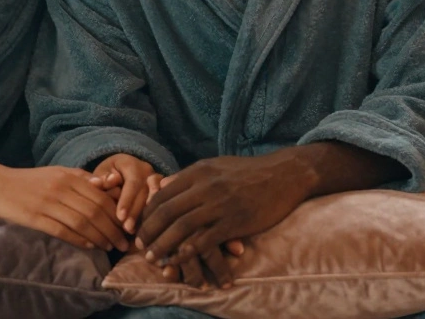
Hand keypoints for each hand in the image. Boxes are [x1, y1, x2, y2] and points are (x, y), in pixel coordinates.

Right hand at [0, 166, 130, 252]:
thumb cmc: (29, 180)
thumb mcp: (56, 172)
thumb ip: (80, 178)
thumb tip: (105, 186)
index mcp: (68, 176)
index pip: (101, 197)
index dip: (117, 214)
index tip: (126, 228)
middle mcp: (61, 188)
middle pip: (95, 211)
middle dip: (113, 229)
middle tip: (123, 244)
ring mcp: (47, 202)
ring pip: (81, 222)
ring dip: (99, 237)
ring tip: (109, 248)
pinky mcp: (34, 217)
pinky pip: (62, 230)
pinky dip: (78, 239)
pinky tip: (89, 246)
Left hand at [88, 153, 162, 233]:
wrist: (122, 172)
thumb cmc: (108, 175)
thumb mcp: (102, 174)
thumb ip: (100, 179)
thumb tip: (96, 183)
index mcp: (132, 164)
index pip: (132, 183)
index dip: (127, 200)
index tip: (120, 216)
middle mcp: (148, 171)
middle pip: (145, 193)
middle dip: (136, 212)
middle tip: (127, 229)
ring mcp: (157, 182)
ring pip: (156, 199)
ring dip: (145, 216)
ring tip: (134, 231)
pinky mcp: (162, 192)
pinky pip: (161, 204)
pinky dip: (153, 216)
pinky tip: (146, 229)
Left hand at [137, 150, 313, 286]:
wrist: (284, 174)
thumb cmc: (249, 171)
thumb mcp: (215, 165)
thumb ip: (188, 176)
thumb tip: (162, 184)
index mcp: (198, 171)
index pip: (162, 194)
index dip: (147, 214)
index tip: (140, 228)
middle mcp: (205, 186)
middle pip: (167, 211)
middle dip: (149, 232)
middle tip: (140, 247)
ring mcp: (220, 204)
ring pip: (182, 227)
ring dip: (164, 245)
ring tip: (154, 259)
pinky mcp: (235, 221)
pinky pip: (206, 238)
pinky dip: (189, 251)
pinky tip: (180, 259)